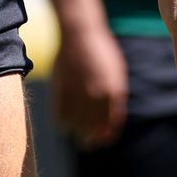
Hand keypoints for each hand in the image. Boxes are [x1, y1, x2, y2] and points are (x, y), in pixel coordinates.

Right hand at [51, 23, 128, 149]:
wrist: (81, 32)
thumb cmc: (101, 52)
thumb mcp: (116, 73)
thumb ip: (115, 97)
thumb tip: (111, 120)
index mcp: (113, 91)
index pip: (110, 123)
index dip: (105, 135)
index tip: (101, 141)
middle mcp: (97, 95)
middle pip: (93, 128)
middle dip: (91, 139)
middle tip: (87, 143)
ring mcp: (78, 92)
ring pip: (75, 125)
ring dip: (75, 132)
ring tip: (75, 133)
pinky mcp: (61, 88)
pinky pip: (59, 115)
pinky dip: (61, 122)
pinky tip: (63, 122)